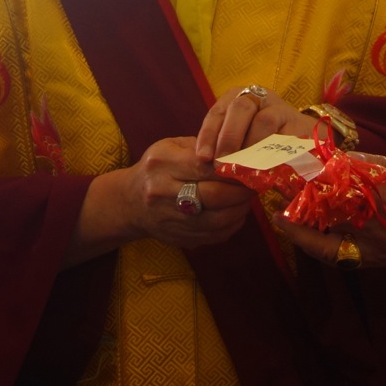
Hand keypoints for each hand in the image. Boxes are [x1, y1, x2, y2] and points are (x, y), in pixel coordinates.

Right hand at [72, 136, 253, 262]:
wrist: (128, 202)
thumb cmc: (157, 166)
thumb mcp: (172, 146)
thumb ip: (202, 147)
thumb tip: (239, 152)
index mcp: (162, 164)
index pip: (206, 166)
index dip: (234, 167)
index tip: (252, 164)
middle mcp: (162, 192)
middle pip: (214, 195)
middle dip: (242, 190)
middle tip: (257, 183)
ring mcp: (169, 219)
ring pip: (217, 219)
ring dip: (240, 209)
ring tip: (248, 198)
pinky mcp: (178, 238)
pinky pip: (214, 235)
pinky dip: (232, 224)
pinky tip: (236, 213)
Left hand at [195, 85, 319, 162]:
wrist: (301, 142)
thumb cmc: (260, 143)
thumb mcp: (237, 140)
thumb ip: (220, 147)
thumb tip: (203, 163)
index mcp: (236, 98)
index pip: (217, 113)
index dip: (208, 135)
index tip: (203, 157)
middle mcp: (258, 97)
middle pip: (240, 108)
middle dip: (228, 137)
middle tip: (222, 162)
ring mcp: (280, 108)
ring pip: (263, 121)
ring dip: (250, 147)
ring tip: (242, 168)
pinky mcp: (298, 124)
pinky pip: (284, 136)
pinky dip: (272, 153)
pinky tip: (264, 168)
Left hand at [271, 153, 385, 269]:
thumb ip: (383, 164)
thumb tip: (349, 157)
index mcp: (385, 199)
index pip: (340, 187)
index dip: (313, 177)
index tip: (293, 165)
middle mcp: (372, 226)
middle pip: (326, 213)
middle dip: (299, 200)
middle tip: (277, 186)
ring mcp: (371, 248)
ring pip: (325, 240)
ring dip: (301, 227)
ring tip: (280, 213)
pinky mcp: (374, 260)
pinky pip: (338, 258)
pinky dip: (317, 247)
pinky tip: (303, 235)